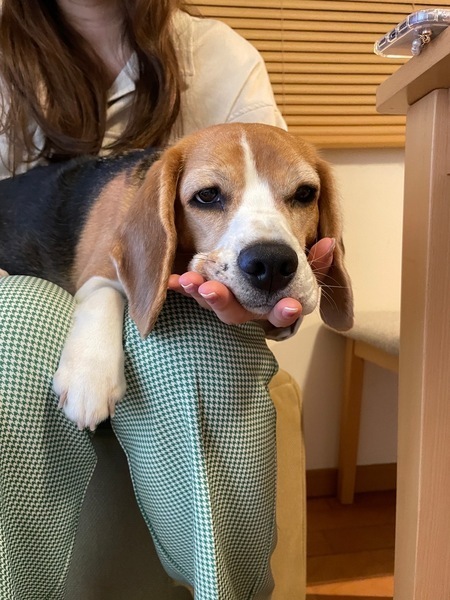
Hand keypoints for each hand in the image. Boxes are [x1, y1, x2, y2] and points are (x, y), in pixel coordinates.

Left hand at [168, 238, 334, 327]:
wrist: (256, 274)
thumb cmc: (283, 269)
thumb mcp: (303, 267)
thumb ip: (315, 260)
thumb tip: (329, 243)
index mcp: (273, 307)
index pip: (281, 314)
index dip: (284, 312)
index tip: (290, 307)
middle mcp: (248, 310)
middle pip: (237, 313)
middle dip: (225, 303)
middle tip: (212, 291)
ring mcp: (225, 303)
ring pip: (212, 303)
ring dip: (199, 292)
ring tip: (188, 280)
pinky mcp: (206, 292)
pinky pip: (193, 292)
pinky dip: (181, 286)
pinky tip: (169, 278)